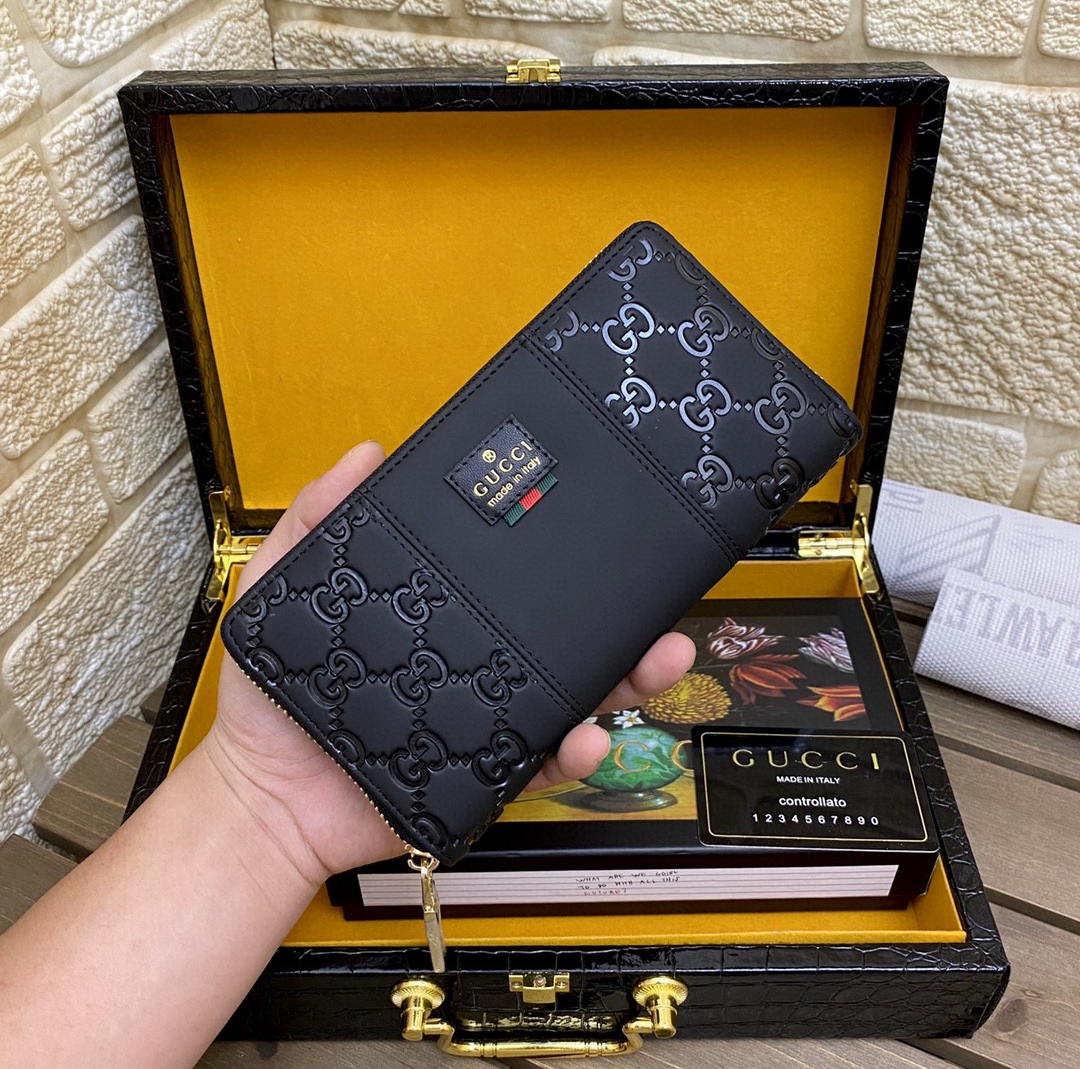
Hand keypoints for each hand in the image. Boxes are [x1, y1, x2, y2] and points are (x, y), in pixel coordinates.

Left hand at [207, 442, 694, 885]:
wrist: (265, 792)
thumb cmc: (275, 694)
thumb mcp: (286, 585)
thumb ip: (318, 519)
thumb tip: (368, 453)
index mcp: (445, 616)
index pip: (514, 583)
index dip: (560, 561)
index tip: (598, 526)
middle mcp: (477, 662)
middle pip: (564, 635)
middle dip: (623, 619)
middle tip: (657, 601)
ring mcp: (485, 718)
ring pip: (573, 696)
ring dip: (627, 680)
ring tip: (658, 658)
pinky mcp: (483, 774)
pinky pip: (540, 763)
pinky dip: (573, 753)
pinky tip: (586, 734)